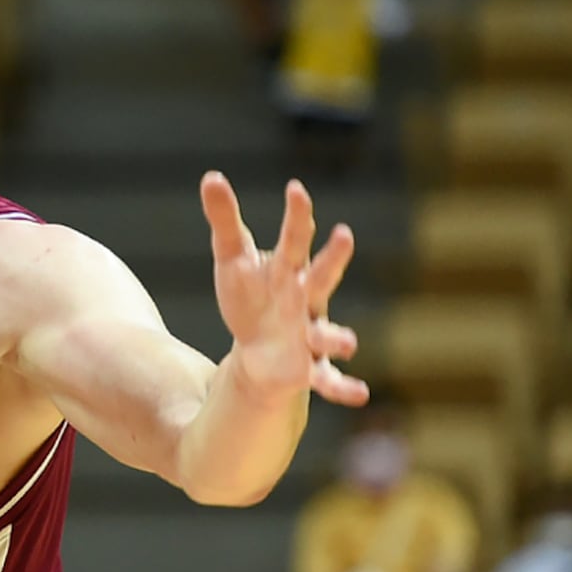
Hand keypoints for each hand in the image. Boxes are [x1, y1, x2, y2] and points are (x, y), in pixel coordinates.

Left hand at [202, 172, 367, 406]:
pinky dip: (343, 386)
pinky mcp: (307, 367)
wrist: (261, 346)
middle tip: (344, 236)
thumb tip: (211, 176)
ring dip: (336, 337)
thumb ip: (225, 219)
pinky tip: (360, 395)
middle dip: (331, 258)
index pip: (293, 238)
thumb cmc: (251, 294)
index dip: (296, 214)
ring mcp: (309, 333)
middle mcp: (305, 299)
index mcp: (288, 270)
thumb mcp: (233, 258)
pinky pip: (328, 379)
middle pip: (320, 276)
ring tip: (347, 343)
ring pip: (327, 334)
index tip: (295, 188)